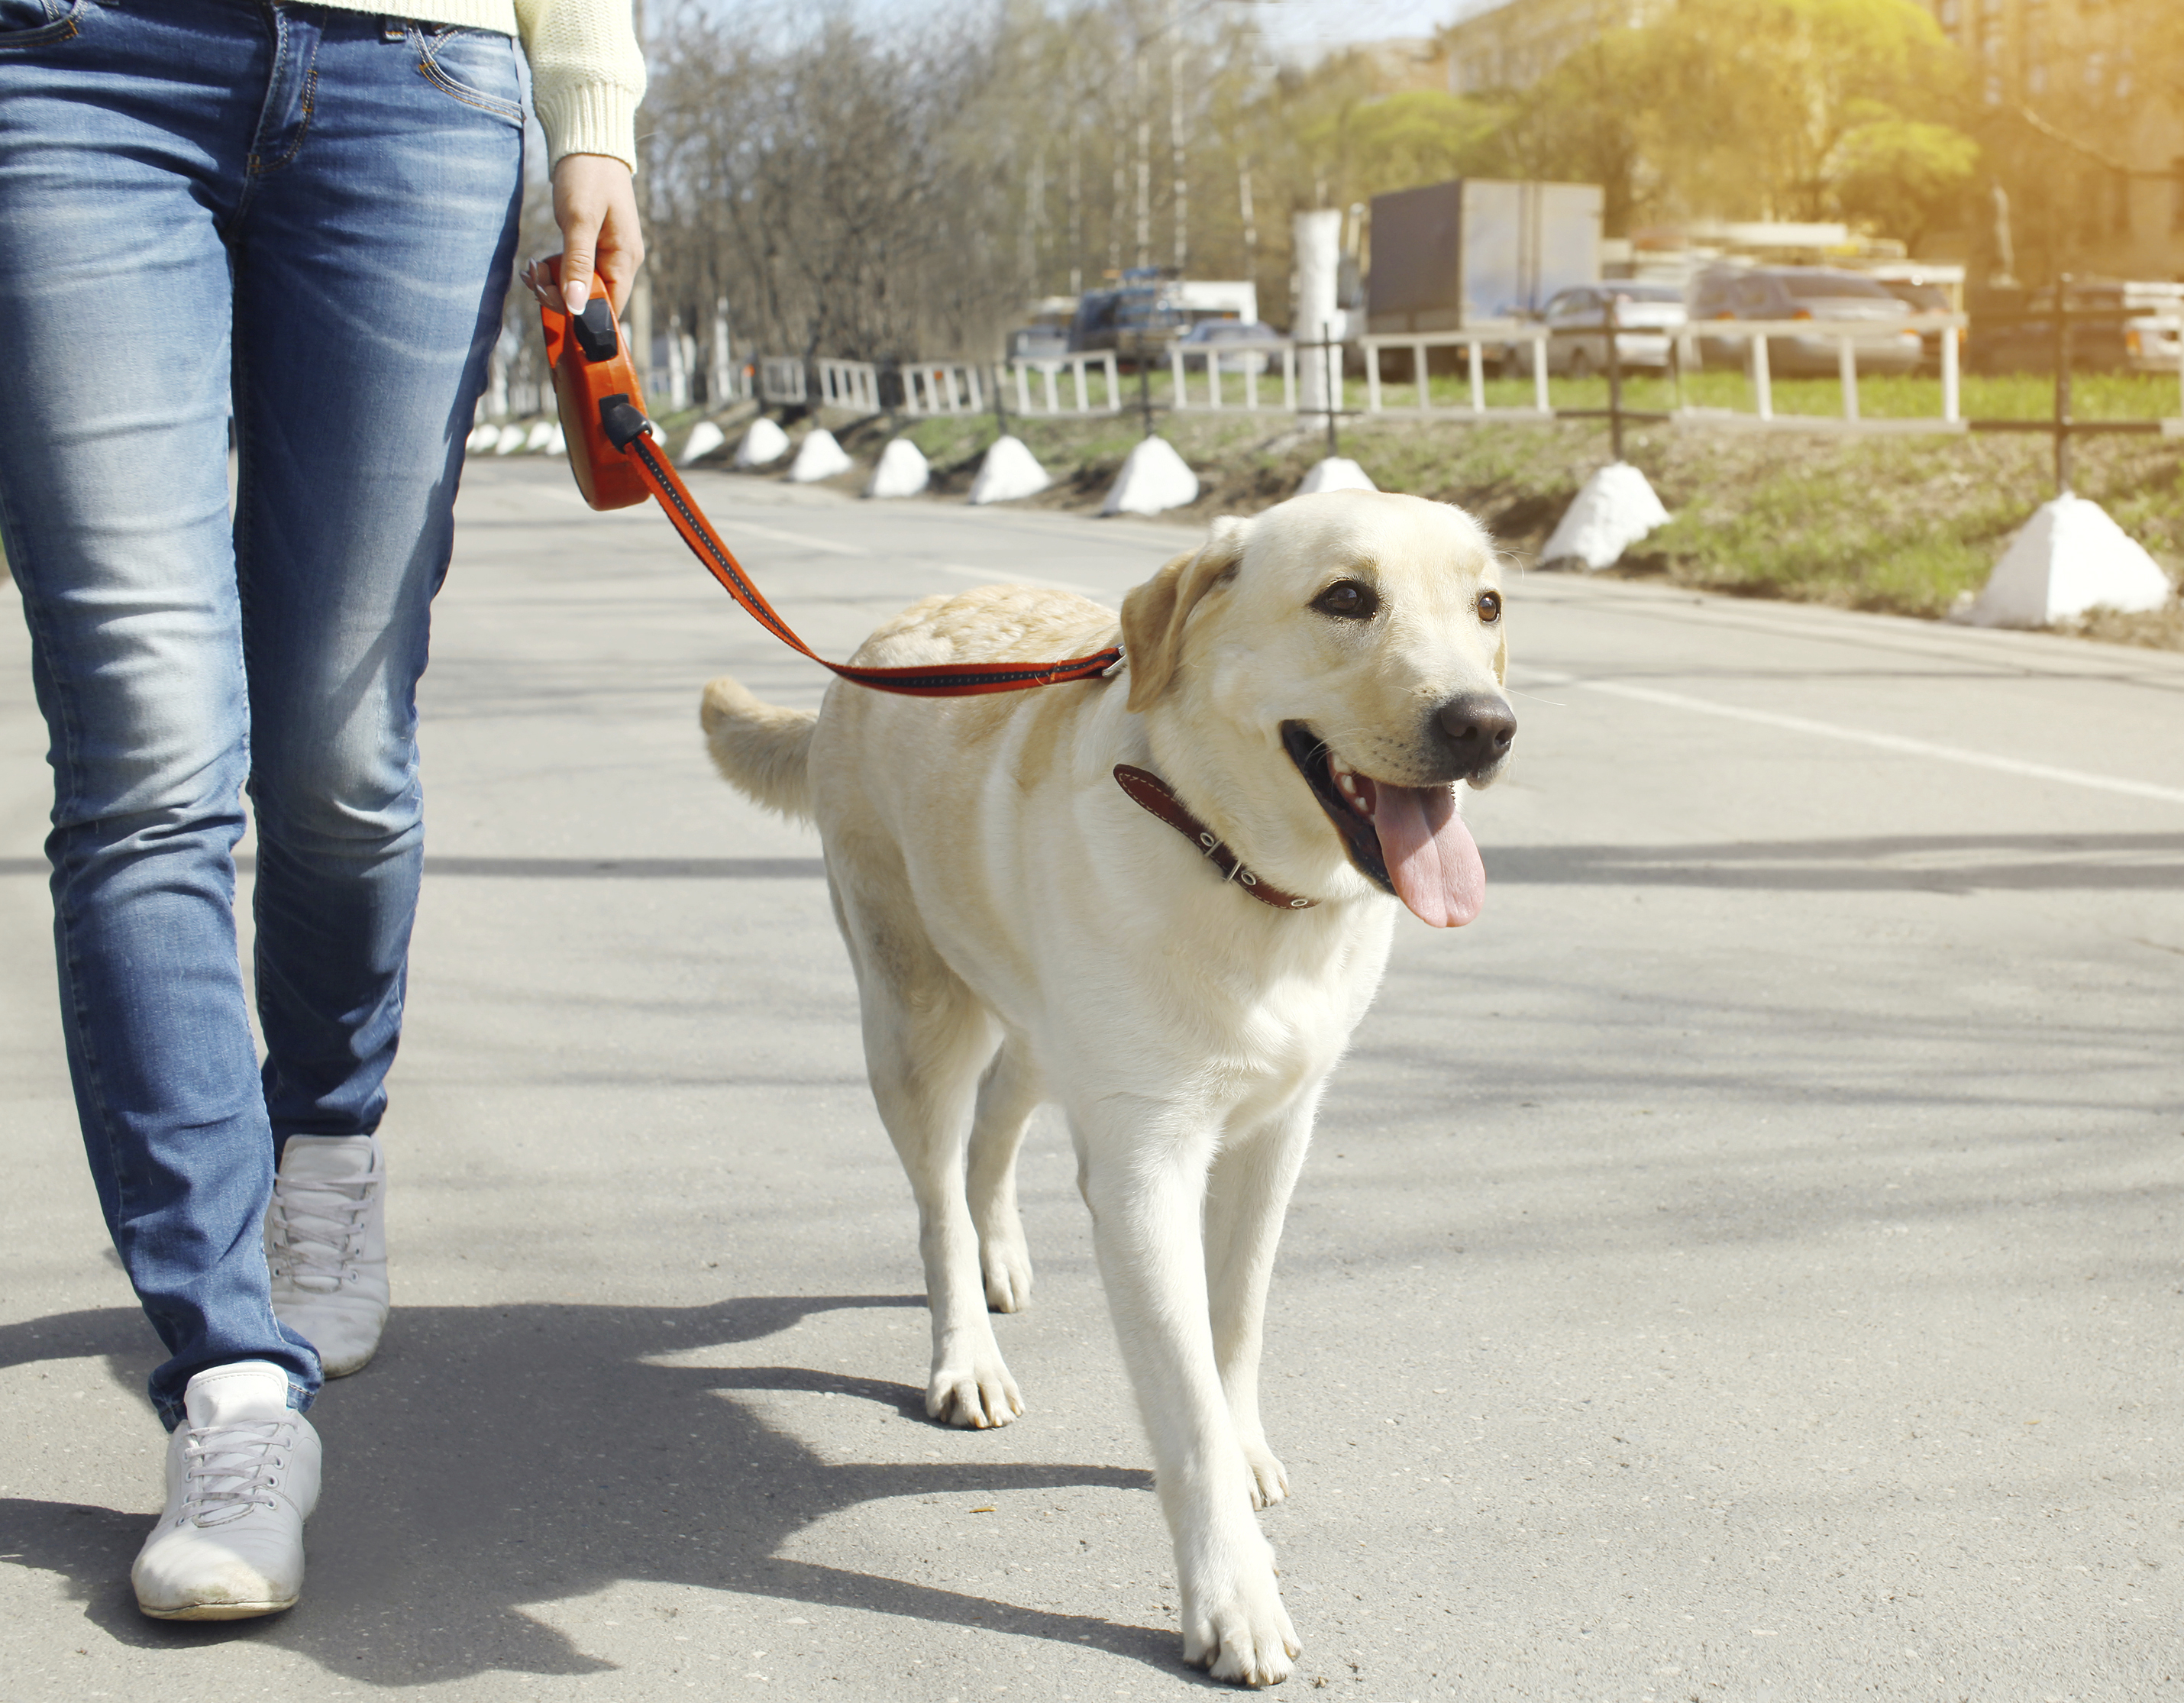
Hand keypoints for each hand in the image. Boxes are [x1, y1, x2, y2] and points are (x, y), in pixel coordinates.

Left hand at [521, 154, 644, 315]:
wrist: (587, 143)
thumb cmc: (587, 176)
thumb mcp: (579, 220)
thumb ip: (577, 265)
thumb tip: (576, 307)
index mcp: (625, 259)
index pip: (610, 308)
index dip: (580, 313)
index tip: (550, 300)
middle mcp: (621, 262)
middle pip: (591, 301)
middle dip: (558, 296)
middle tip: (533, 277)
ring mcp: (606, 255)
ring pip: (579, 288)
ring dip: (552, 285)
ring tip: (532, 268)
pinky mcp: (592, 247)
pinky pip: (574, 272)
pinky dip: (554, 272)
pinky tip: (538, 264)